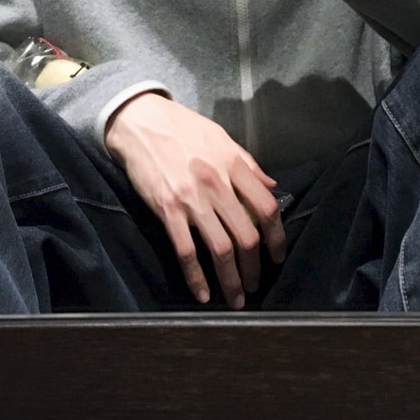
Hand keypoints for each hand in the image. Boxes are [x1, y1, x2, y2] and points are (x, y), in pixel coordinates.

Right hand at [104, 93, 285, 308]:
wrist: (142, 122)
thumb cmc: (184, 128)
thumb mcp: (222, 138)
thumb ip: (248, 165)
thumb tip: (272, 187)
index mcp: (234, 166)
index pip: (267, 208)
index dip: (277, 237)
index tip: (277, 255)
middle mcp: (217, 185)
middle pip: (247, 236)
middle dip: (254, 268)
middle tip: (255, 285)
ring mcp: (191, 200)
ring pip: (220, 249)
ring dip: (231, 280)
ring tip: (235, 298)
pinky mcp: (167, 210)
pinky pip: (186, 251)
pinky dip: (196, 277)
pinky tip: (202, 293)